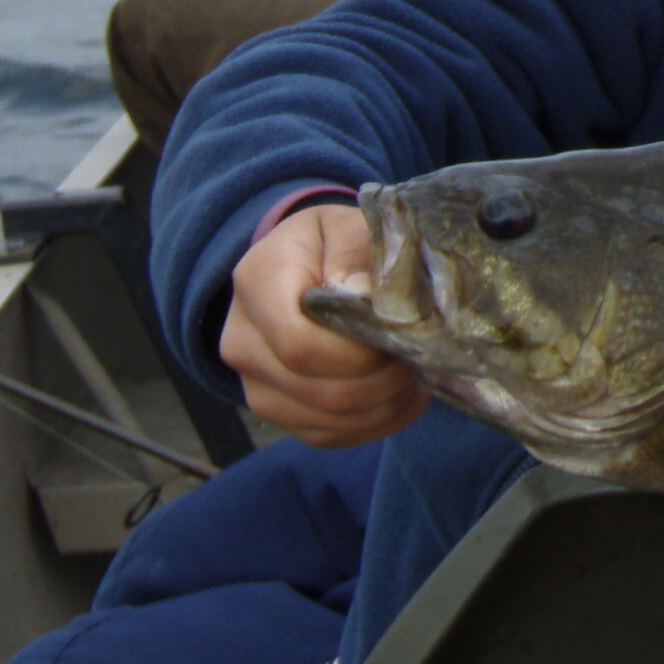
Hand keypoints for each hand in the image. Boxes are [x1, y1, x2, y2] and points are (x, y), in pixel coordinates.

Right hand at [220, 205, 426, 445]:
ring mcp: (254, 384)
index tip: (401, 338)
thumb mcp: (348, 228)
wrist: (297, 265)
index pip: (301, 344)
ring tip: (415, 372)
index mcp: (257, 282)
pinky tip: (399, 394)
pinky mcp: (277, 412)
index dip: (360, 355)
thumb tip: (369, 306)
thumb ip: (358, 259)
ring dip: (385, 405)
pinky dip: (375, 422)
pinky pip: (330, 435)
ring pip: (329, 421)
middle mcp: (242, 341)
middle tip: (422, 357)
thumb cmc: (331, 242)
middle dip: (383, 381)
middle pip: (321, 390)